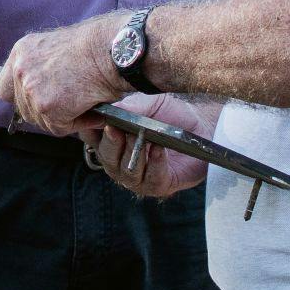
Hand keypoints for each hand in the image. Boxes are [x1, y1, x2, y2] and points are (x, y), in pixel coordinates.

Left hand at [0, 12, 129, 134]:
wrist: (112, 49)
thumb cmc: (96, 47)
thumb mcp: (57, 50)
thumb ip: (42, 70)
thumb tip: (43, 96)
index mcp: (21, 52)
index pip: (5, 87)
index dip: (22, 98)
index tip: (40, 101)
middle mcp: (20, 70)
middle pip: (23, 109)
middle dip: (46, 112)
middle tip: (73, 104)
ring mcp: (30, 89)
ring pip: (41, 120)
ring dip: (64, 117)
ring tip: (86, 102)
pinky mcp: (46, 107)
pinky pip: (59, 128)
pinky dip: (78, 123)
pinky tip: (92, 109)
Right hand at [76, 93, 215, 199]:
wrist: (201, 126)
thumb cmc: (170, 114)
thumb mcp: (150, 103)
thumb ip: (132, 106)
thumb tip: (113, 109)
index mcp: (111, 139)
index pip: (89, 136)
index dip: (89, 129)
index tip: (97, 119)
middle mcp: (119, 161)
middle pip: (106, 156)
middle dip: (112, 143)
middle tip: (117, 129)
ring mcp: (137, 177)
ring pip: (127, 171)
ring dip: (133, 153)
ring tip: (142, 137)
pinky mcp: (158, 186)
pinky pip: (151, 179)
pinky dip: (154, 163)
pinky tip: (159, 149)